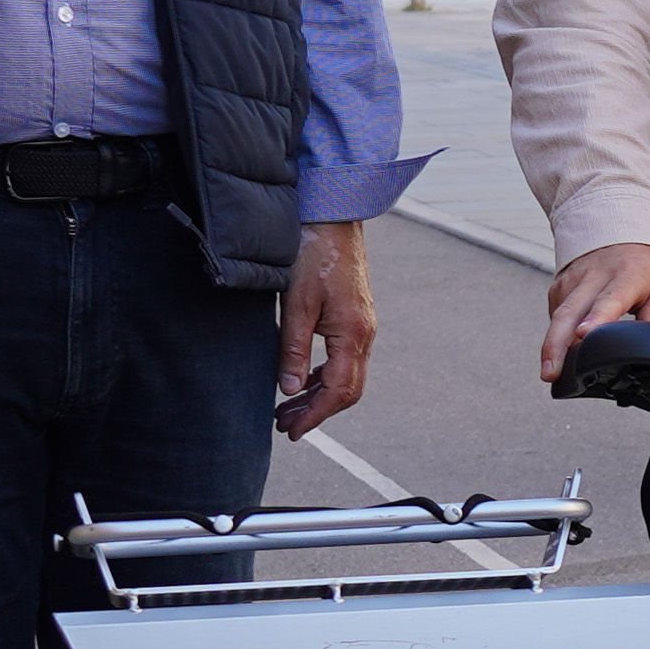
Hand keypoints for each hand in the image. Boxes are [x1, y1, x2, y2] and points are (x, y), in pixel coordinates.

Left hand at [275, 221, 376, 436]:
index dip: (315, 416)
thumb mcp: (295, 303)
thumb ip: (293, 349)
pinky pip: (346, 359)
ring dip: (319, 396)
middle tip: (284, 425)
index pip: (338, 391)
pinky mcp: (356, 318)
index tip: (292, 431)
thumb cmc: (312, 253)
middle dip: (317, 412)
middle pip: (348, 390)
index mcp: (352, 333)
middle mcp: (365, 334)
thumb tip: (290, 390)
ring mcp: (364, 326)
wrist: (333, 217)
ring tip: (288, 408)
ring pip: (347, 376)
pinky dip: (325, 377)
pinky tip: (304, 379)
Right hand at [539, 241, 649, 381]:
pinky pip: (555, 314)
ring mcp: (573, 280)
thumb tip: (643, 350)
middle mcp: (595, 276)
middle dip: (556, 345)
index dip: (596, 318)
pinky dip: (557, 333)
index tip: (584, 334)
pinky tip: (562, 347)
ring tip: (552, 371)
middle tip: (551, 372)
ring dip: (551, 345)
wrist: (619, 229)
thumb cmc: (643, 264)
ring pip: (557, 316)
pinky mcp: (559, 285)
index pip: (609, 300)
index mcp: (626, 277)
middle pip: (570, 312)